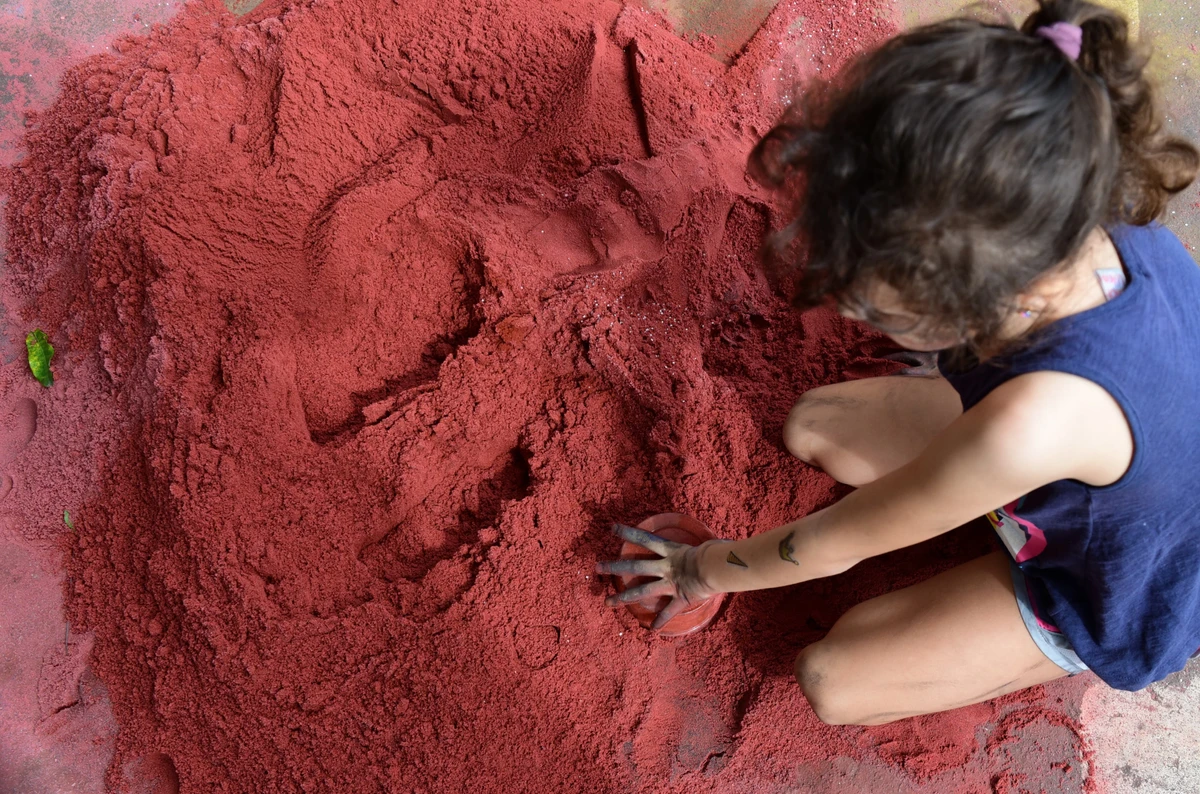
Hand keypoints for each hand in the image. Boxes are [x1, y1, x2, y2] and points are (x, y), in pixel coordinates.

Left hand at [595, 523, 719, 629]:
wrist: (721, 567)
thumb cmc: (716, 551)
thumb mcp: (705, 543)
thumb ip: (704, 543)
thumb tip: (718, 540)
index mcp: (671, 550)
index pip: (645, 538)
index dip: (628, 532)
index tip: (612, 528)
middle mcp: (667, 566)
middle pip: (635, 566)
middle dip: (615, 567)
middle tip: (597, 568)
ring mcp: (671, 582)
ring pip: (642, 591)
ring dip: (623, 597)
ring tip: (607, 603)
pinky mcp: (680, 597)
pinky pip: (669, 611)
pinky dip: (661, 620)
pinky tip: (651, 630)